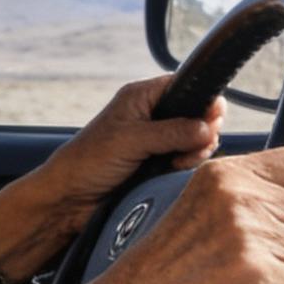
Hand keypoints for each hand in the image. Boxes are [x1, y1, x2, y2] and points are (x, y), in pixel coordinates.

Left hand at [0, 76, 222, 283]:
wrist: (70, 198)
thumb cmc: (89, 161)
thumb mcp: (132, 140)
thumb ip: (172, 132)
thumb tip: (208, 127)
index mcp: (141, 96)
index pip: (183, 85)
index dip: (202, 99)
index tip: (213, 118)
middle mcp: (150, 114)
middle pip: (195, 114)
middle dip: (202, 130)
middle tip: (195, 146)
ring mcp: (155, 139)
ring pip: (194, 138)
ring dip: (195, 150)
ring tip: (179, 162)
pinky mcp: (157, 162)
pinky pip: (185, 158)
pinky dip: (187, 164)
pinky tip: (175, 170)